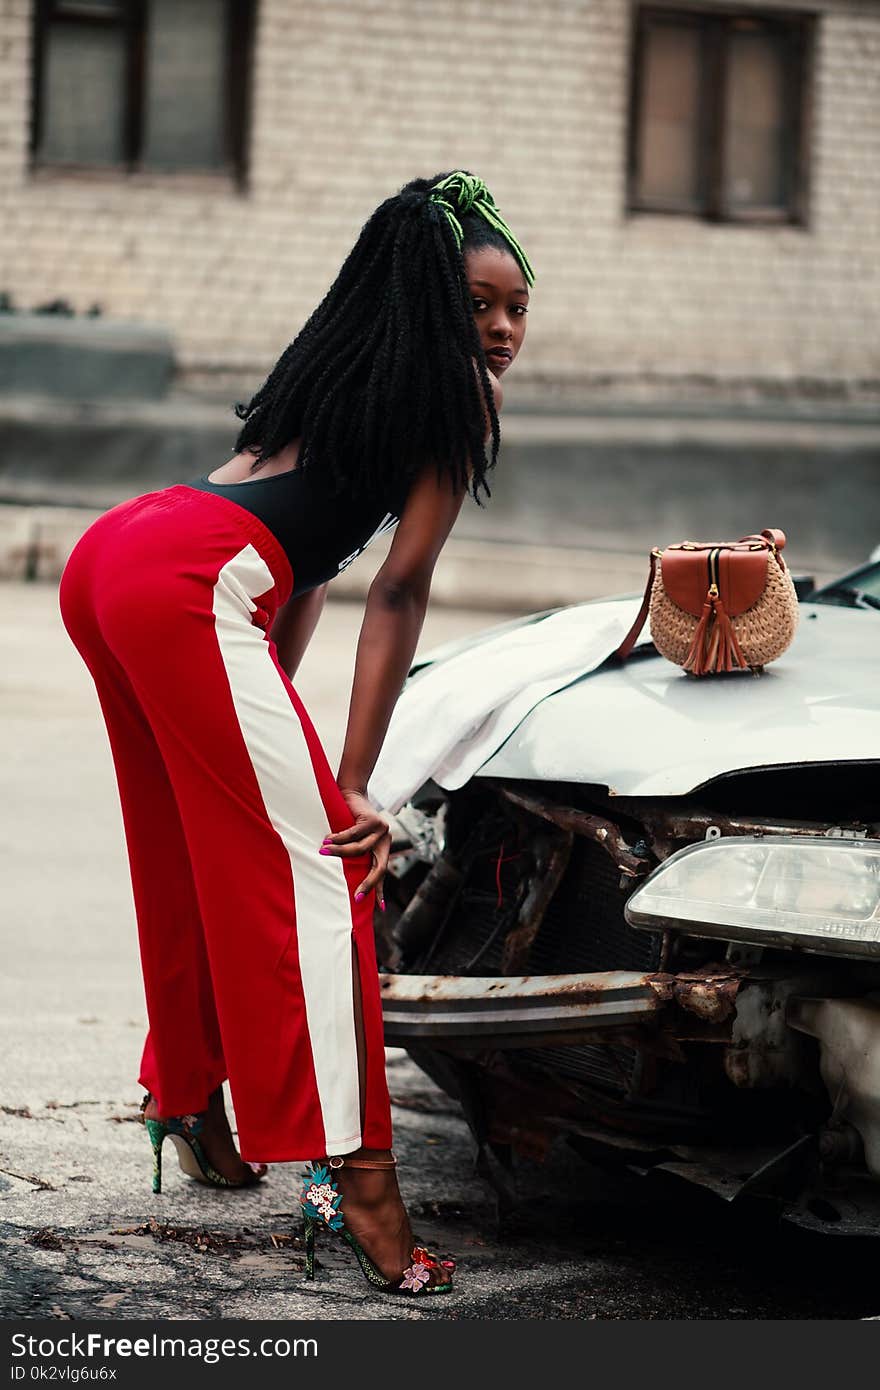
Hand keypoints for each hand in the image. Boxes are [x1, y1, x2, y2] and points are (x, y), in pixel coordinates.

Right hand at [320, 789, 391, 908]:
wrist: (352, 793)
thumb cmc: (348, 819)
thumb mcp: (354, 840)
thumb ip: (354, 855)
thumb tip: (343, 876)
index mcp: (383, 847)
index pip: (383, 872)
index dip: (380, 890)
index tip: (380, 908)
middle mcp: (386, 840)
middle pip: (380, 867)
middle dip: (368, 883)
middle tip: (356, 896)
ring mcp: (381, 830)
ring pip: (360, 849)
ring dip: (339, 852)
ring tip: (322, 851)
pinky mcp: (372, 820)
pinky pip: (352, 834)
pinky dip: (338, 838)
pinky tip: (327, 839)